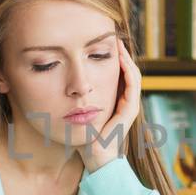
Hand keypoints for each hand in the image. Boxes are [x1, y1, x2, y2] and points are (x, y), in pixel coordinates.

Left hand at [79, 41, 140, 172]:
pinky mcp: (130, 111)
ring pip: (133, 75)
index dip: (113, 57)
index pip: (119, 73)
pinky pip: (132, 86)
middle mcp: (126, 101)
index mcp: (116, 100)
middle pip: (128, 70)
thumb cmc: (85, 138)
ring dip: (126, 58)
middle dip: (121, 53)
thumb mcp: (79, 112)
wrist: (95, 158)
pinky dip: (128, 71)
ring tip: (118, 43)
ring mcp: (130, 106)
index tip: (103, 42)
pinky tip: (121, 59)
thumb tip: (62, 81)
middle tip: (112, 36)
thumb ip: (77, 98)